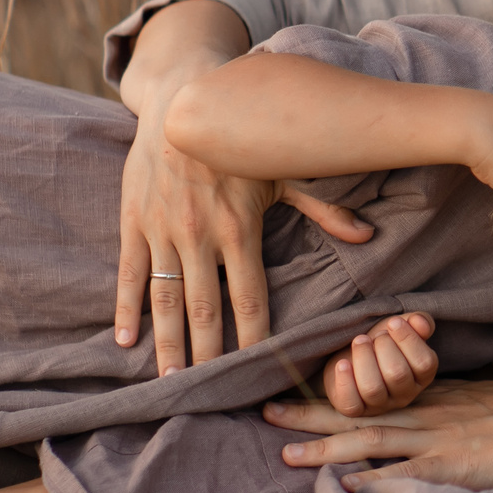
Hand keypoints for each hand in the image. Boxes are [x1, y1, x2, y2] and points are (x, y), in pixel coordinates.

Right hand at [113, 105, 372, 373]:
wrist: (182, 99)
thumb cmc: (243, 139)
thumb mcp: (287, 169)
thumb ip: (324, 208)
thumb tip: (367, 235)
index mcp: (240, 229)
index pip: (250, 297)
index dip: (255, 336)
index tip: (261, 370)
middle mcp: (199, 235)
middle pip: (205, 308)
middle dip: (207, 354)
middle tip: (208, 393)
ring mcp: (163, 229)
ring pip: (165, 296)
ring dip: (167, 341)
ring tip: (170, 380)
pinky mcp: (134, 221)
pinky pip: (129, 271)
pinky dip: (126, 307)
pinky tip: (126, 339)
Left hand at [265, 380, 492, 487]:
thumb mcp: (475, 402)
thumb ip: (442, 408)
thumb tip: (414, 415)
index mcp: (431, 399)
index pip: (371, 394)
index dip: (330, 394)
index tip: (294, 391)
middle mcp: (425, 416)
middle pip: (357, 412)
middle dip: (309, 414)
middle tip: (267, 412)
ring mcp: (435, 442)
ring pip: (369, 440)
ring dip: (325, 448)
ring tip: (287, 453)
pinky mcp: (450, 469)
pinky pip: (402, 476)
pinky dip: (370, 481)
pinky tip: (341, 489)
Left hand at [319, 313, 437, 415]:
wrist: (350, 357)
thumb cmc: (380, 343)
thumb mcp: (400, 329)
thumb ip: (417, 322)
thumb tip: (420, 323)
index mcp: (422, 376)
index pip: (425, 363)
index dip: (408, 339)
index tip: (393, 322)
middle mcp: (404, 394)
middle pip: (397, 375)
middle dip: (383, 346)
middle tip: (374, 336)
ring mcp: (380, 405)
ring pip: (372, 388)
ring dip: (363, 358)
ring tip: (359, 341)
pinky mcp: (355, 409)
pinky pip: (351, 402)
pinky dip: (345, 380)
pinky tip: (343, 363)